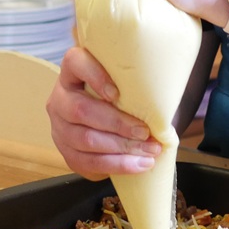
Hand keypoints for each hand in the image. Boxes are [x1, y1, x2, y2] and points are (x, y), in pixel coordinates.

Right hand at [46, 36, 161, 179]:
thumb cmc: (125, 95)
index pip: (75, 62)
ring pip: (85, 139)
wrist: (113, 120)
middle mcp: (61, 97)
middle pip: (81, 109)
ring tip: (148, 152)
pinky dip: (115, 165)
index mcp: (73, 71)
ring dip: (121, 149)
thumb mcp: (130, 82)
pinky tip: (137, 165)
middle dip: (118, 123)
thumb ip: (140, 83)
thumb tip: (168, 95)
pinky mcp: (65, 151)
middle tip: (145, 132)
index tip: (117, 93)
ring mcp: (59, 126)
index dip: (94, 76)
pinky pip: (86, 162)